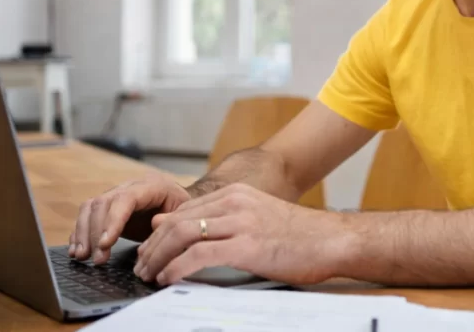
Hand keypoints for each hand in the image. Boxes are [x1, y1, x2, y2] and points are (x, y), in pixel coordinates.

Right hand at [70, 173, 190, 264]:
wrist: (178, 202)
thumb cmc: (181, 210)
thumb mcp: (183, 215)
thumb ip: (169, 222)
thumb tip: (153, 229)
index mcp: (150, 186)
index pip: (125, 199)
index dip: (113, 221)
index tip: (106, 244)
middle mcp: (128, 187)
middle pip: (103, 203)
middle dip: (95, 233)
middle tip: (96, 258)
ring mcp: (115, 196)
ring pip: (90, 208)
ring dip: (83, 233)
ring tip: (81, 256)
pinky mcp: (106, 209)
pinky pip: (86, 216)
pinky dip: (79, 234)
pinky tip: (77, 251)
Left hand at [133, 183, 348, 286]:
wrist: (332, 240)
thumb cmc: (298, 235)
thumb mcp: (257, 218)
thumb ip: (224, 221)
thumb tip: (185, 231)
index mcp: (236, 195)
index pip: (183, 211)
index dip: (159, 234)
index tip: (148, 251)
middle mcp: (235, 203)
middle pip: (177, 222)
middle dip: (153, 247)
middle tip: (141, 266)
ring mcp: (240, 222)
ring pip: (182, 235)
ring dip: (159, 258)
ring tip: (149, 275)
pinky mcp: (246, 245)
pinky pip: (199, 255)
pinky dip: (177, 268)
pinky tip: (168, 279)